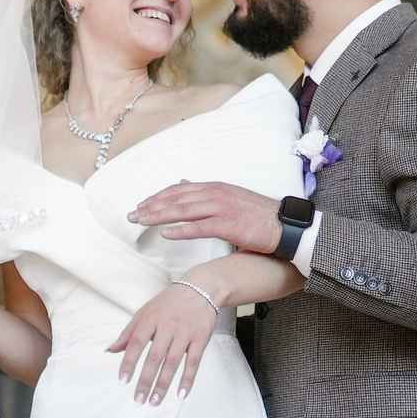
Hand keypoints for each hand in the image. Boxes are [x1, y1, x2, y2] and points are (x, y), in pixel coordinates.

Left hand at [107, 282, 220, 404]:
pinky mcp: (201, 339)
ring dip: (163, 385)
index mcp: (150, 319)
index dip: (129, 363)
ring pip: (172, 363)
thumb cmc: (168, 303)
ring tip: (155, 401)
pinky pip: (194, 362)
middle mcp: (167, 326)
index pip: (136, 343)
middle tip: (138, 400)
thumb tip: (110, 350)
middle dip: (145, 381)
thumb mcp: (145, 312)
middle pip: (154, 357)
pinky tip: (181, 394)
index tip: (123, 381)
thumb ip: (128, 332)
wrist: (201, 288)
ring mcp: (185, 333)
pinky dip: (187, 379)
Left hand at [129, 181, 282, 254]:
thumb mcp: (229, 197)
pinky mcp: (228, 224)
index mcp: (215, 188)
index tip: (141, 205)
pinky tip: (165, 234)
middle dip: (151, 206)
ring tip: (141, 222)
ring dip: (159, 216)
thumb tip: (184, 183)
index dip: (158, 197)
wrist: (284, 225)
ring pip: (183, 210)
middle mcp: (215, 194)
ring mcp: (221, 208)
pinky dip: (180, 230)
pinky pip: (199, 227)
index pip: (179, 190)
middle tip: (132, 215)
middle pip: (176, 198)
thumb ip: (206, 192)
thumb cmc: (258, 215)